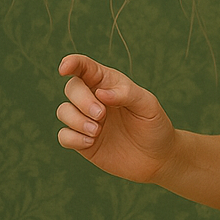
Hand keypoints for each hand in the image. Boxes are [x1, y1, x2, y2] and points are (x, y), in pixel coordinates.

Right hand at [57, 54, 175, 182]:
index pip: (87, 68)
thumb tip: (100, 92)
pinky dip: (73, 138)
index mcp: (110, 83)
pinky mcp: (82, 142)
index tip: (64, 67)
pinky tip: (91, 142)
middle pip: (72, 88)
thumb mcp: (147, 105)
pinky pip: (63, 136)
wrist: (156, 156)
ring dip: (76, 120)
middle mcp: (95, 99)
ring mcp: (87, 120)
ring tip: (97, 131)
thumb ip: (126, 94)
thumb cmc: (154, 124)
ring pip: (63, 111)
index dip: (73, 63)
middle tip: (101, 114)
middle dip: (82, 100)